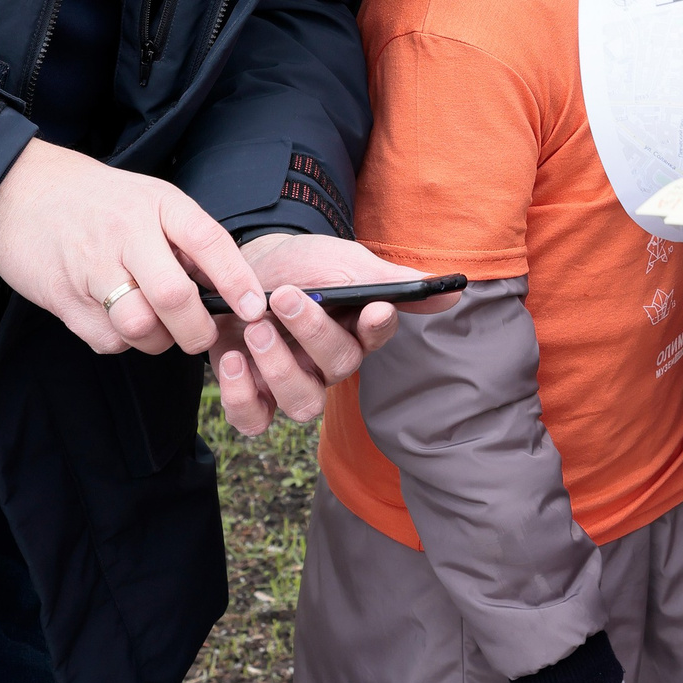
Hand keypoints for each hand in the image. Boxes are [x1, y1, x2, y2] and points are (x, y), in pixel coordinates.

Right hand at [0, 139, 265, 359]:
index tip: (253, 309)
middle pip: (173, 297)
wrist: (18, 191)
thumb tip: (228, 287)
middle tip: (203, 335)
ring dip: (157, 340)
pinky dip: (121, 341)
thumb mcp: (149, 199)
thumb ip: (186, 238)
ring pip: (139, 327)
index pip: (208, 241)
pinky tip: (118, 319)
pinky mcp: (63, 298)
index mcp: (157, 204)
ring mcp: (91, 267)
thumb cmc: (97, 200)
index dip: (236, 279)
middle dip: (197, 330)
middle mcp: (126, 233)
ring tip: (158, 327)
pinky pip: (106, 339)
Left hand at [209, 233, 458, 436]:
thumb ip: (390, 280)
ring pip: (302, 404)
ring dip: (278, 366)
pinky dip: (240, 396)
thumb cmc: (301, 265)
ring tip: (254, 328)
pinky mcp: (254, 397)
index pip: (378, 335)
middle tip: (284, 296)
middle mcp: (329, 364)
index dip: (378, 328)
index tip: (374, 308)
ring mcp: (293, 384)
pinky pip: (254, 420)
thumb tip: (450, 294)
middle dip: (312, 332)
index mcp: (357, 330)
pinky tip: (231, 358)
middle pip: (339, 368)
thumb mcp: (341, 262)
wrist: (241, 269)